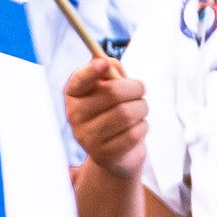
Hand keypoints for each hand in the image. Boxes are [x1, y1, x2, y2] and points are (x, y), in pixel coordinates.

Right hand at [63, 57, 147, 179]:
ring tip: (140, 110)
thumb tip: (109, 62)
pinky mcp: (103, 154)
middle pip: (113, 92)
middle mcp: (75, 115)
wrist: (114, 152)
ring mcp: (87, 137)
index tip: (104, 63)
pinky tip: (137, 127)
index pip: (80, 80)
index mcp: (74, 94)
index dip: (91, 71)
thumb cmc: (113, 111)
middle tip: (140, 90)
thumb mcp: (111, 88)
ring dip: (142, 108)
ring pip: (127, 113)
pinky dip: (142, 127)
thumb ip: (111, 72)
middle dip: (135, 88)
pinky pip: (133, 133)